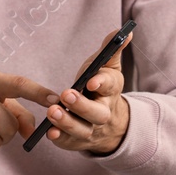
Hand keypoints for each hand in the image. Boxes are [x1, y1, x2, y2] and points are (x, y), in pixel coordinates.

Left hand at [38, 27, 133, 154]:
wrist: (108, 122)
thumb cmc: (100, 88)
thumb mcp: (107, 68)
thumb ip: (111, 50)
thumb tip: (126, 31)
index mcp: (110, 92)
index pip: (110, 86)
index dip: (101, 83)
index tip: (91, 80)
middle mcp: (103, 113)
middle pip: (97, 113)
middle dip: (82, 105)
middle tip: (66, 95)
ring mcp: (91, 129)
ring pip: (82, 129)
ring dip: (67, 122)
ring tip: (52, 112)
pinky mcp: (77, 141)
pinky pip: (69, 142)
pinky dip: (60, 138)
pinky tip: (49, 132)